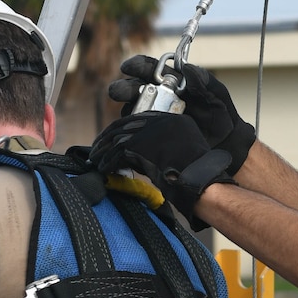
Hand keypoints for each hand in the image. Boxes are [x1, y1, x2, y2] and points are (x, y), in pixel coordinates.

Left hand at [89, 110, 232, 226]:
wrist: (200, 178)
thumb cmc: (195, 172)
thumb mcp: (182, 149)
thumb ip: (163, 144)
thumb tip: (139, 152)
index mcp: (171, 119)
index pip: (138, 119)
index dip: (122, 130)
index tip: (112, 139)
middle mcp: (159, 121)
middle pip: (124, 126)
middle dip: (107, 138)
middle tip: (98, 148)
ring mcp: (149, 131)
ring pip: (117, 138)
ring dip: (104, 151)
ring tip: (97, 160)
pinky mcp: (140, 144)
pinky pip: (117, 152)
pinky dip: (108, 161)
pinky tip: (104, 168)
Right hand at [107, 56, 255, 175]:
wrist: (226, 147)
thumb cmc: (222, 118)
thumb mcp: (217, 96)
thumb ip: (204, 81)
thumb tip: (186, 67)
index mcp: (171, 84)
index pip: (149, 71)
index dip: (137, 66)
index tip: (128, 67)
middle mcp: (159, 99)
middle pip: (134, 90)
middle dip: (123, 89)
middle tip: (117, 92)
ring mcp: (154, 119)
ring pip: (132, 112)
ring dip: (127, 110)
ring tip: (127, 112)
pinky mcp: (153, 138)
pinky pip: (137, 134)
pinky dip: (131, 132)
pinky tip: (130, 132)